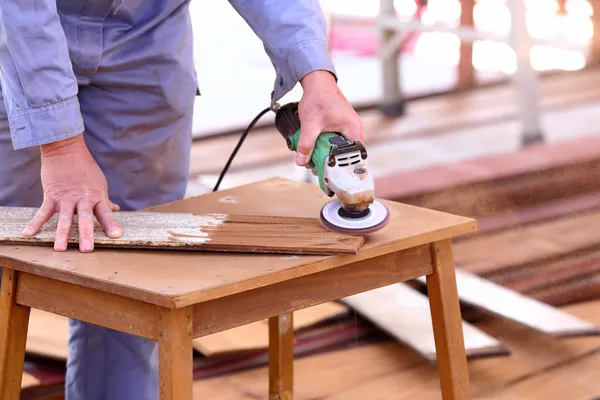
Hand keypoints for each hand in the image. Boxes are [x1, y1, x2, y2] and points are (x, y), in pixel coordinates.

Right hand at [22, 134, 121, 251]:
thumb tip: (116, 209)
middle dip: (86, 234)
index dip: (111, 224)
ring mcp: (67, 198)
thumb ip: (105, 200)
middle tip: (87, 249)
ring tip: (60, 249)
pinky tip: (28, 233)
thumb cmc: (85, 168)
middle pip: (85, 218)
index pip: (106, 213)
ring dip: (62, 233)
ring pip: (64, 217)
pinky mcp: (51, 195)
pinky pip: (43, 211)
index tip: (117, 236)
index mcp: (97, 197)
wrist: (66, 149)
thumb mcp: (99, 184)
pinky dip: (35, 222)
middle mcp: (83, 199)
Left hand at [295, 70, 362, 166]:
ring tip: (312, 156)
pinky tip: (314, 145)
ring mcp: (348, 127)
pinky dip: (325, 145)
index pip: (354, 156)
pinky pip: (335, 141)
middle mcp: (354, 129)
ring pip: (339, 148)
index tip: (329, 173)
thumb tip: (301, 161)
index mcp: (353, 129)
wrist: (317, 82)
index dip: (343, 167)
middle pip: (346, 154)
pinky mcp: (341, 126)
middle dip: (330, 161)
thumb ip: (306, 143)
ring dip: (326, 153)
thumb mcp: (311, 123)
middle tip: (316, 166)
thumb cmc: (318, 97)